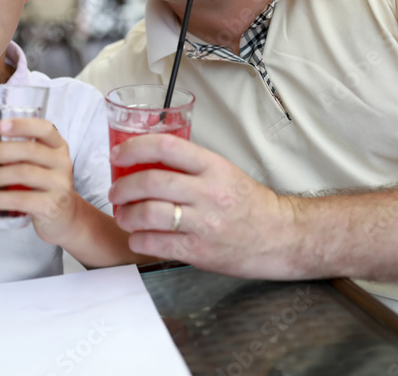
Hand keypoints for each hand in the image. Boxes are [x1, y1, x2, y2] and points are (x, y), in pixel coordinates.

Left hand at [0, 118, 81, 243]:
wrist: (65, 216)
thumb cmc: (43, 185)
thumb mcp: (38, 165)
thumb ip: (18, 156)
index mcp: (57, 146)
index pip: (44, 129)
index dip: (22, 125)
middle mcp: (62, 162)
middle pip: (30, 151)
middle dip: (0, 151)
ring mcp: (59, 184)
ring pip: (24, 174)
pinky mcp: (52, 206)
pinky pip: (22, 200)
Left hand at [110, 133, 294, 278]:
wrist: (281, 237)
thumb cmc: (251, 205)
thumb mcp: (225, 172)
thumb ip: (190, 166)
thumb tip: (148, 161)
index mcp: (214, 167)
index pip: (166, 146)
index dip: (134, 147)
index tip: (119, 154)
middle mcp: (208, 192)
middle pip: (151, 181)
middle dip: (123, 186)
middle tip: (116, 191)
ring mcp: (204, 223)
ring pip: (149, 214)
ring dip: (126, 214)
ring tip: (124, 215)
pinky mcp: (199, 252)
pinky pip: (156, 243)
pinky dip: (139, 239)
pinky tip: (138, 236)